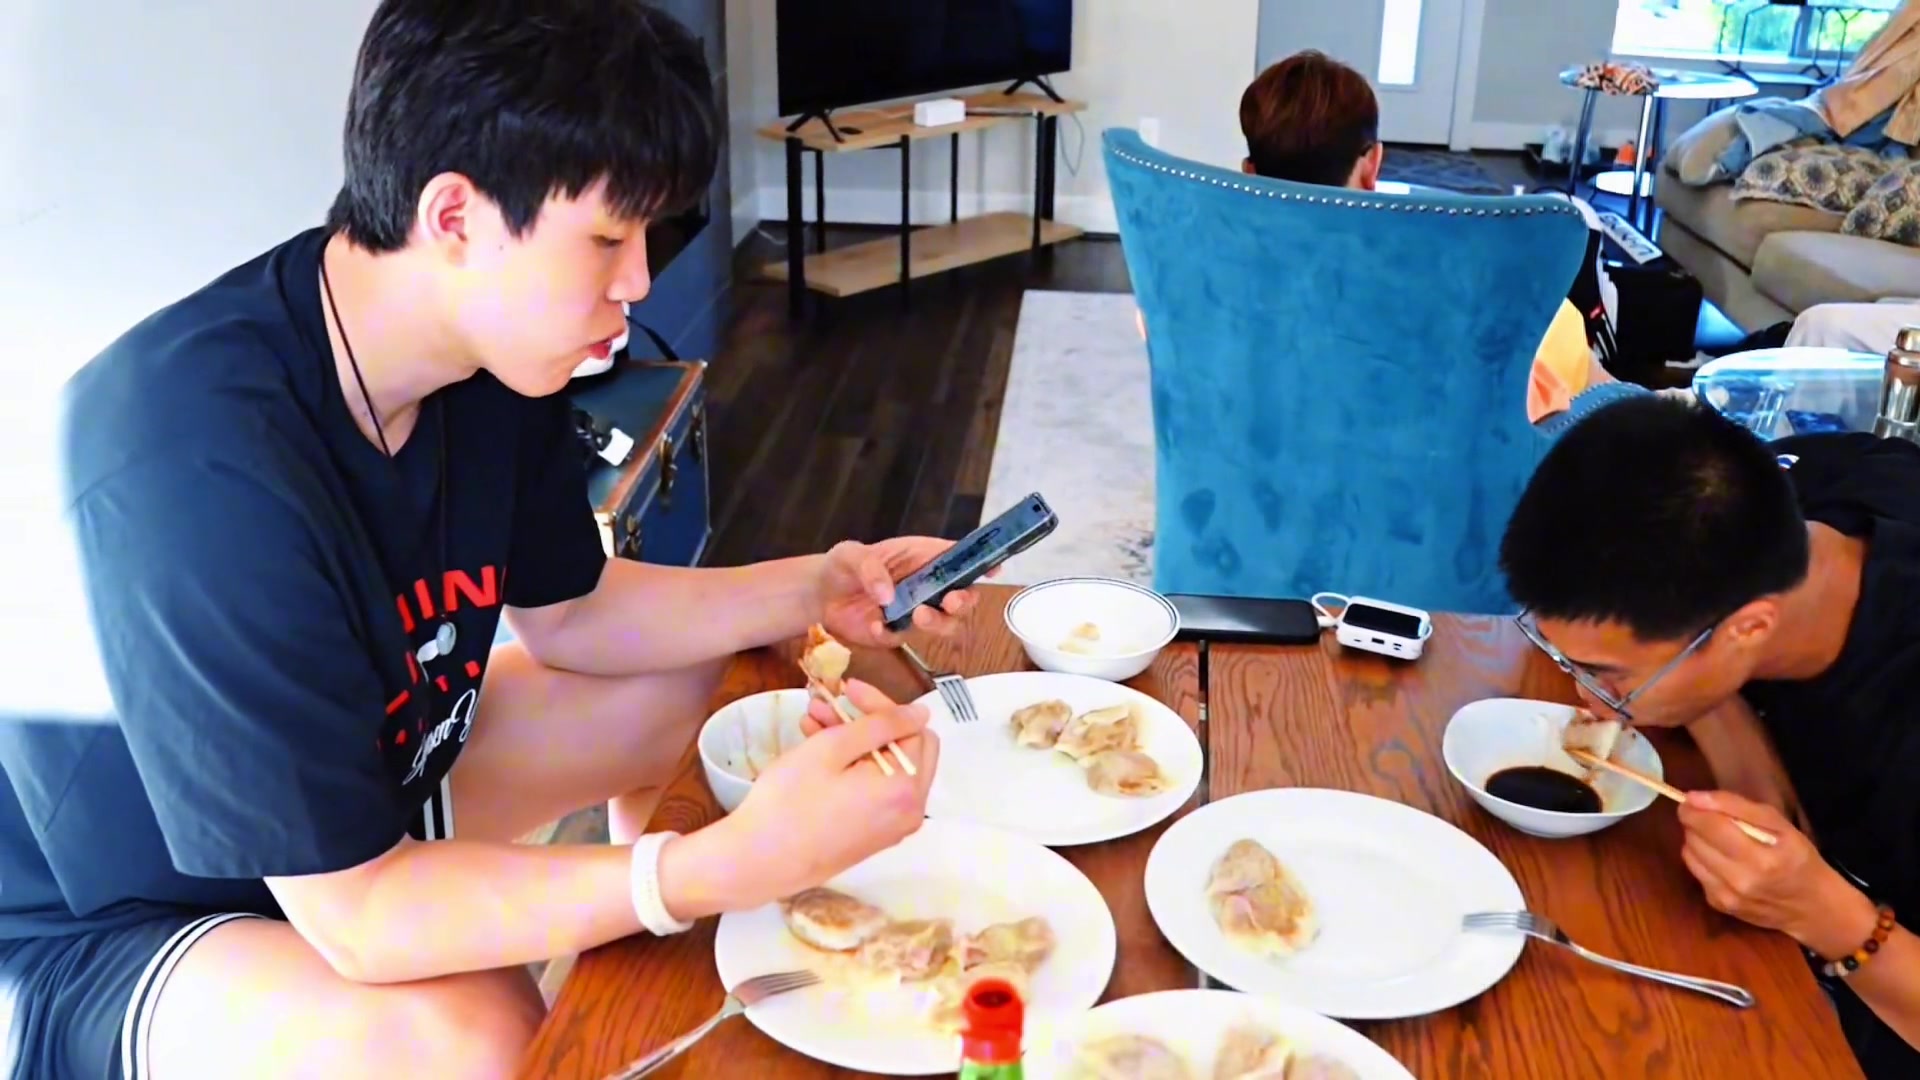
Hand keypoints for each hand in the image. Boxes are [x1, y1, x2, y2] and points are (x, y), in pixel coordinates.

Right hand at [716, 680, 939, 907]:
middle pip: (904, 748)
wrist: (759, 862)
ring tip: (811, 722)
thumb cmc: (791, 802)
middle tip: (831, 706)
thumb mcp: (833, 749)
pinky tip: (816, 750)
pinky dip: (852, 767)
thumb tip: (920, 713)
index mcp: (906, 789)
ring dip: (854, 741)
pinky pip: (874, 790)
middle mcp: (909, 812)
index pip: (910, 729)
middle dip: (868, 722)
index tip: (845, 689)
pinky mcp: (871, 836)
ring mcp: (891, 827)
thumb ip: (882, 724)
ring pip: (885, 767)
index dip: (878, 704)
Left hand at [814, 537, 983, 647]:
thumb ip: (870, 568)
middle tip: (950, 602)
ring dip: (940, 622)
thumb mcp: (850, 555)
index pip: (958, 557)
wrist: (818, 598)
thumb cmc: (840, 566)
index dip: (980, 562)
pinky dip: (897, 634)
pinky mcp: (901, 633)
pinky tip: (876, 626)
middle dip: (964, 601)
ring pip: (947, 623)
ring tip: (918, 615)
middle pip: (963, 595)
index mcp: (922, 556)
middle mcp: (927, 585)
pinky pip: (911, 638)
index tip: (994, 568)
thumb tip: (888, 593)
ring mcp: (917, 611)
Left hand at [1678, 790, 1871, 954]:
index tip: (1690, 800)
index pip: (1710, 825)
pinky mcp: (1718, 905)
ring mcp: (1726, 897)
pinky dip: (1702, 860)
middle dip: (1695, 823)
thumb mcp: (1782, 826)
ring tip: (1718, 839)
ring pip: (1689, 855)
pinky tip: (1722, 859)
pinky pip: (1695, 872)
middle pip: (1693, 839)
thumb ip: (1738, 807)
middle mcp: (1740, 881)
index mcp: (1761, 859)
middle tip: (1710, 818)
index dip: (1692, 809)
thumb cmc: (1798, 859)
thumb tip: (1695, 798)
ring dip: (1696, 841)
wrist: (1811, 907)